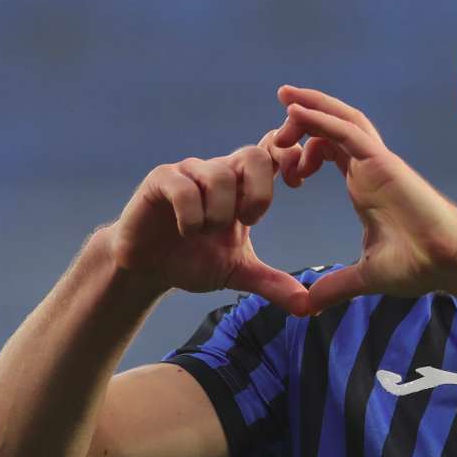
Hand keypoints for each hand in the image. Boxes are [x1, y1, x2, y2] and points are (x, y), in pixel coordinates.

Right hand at [105, 145, 310, 315]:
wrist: (147, 268)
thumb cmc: (194, 260)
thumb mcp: (239, 272)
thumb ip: (272, 283)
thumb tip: (309, 307)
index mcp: (243, 184)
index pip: (274, 150)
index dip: (291, 157)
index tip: (296, 186)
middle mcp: (219, 170)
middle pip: (254, 155)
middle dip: (259, 194)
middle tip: (248, 222)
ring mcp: (189, 172)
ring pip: (220, 175)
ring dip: (220, 213)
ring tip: (206, 233)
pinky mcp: (161, 180)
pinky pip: (185, 188)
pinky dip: (192, 216)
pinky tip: (187, 232)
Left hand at [272, 85, 456, 311]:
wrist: (451, 262)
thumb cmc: (420, 264)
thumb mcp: (365, 275)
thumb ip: (336, 285)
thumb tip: (309, 305)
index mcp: (364, 184)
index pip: (329, 151)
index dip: (303, 151)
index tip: (285, 173)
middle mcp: (369, 167)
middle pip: (332, 127)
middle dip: (301, 122)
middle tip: (273, 135)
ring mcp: (377, 161)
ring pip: (340, 119)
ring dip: (310, 107)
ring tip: (284, 99)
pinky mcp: (383, 162)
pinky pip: (348, 131)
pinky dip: (322, 117)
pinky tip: (297, 111)